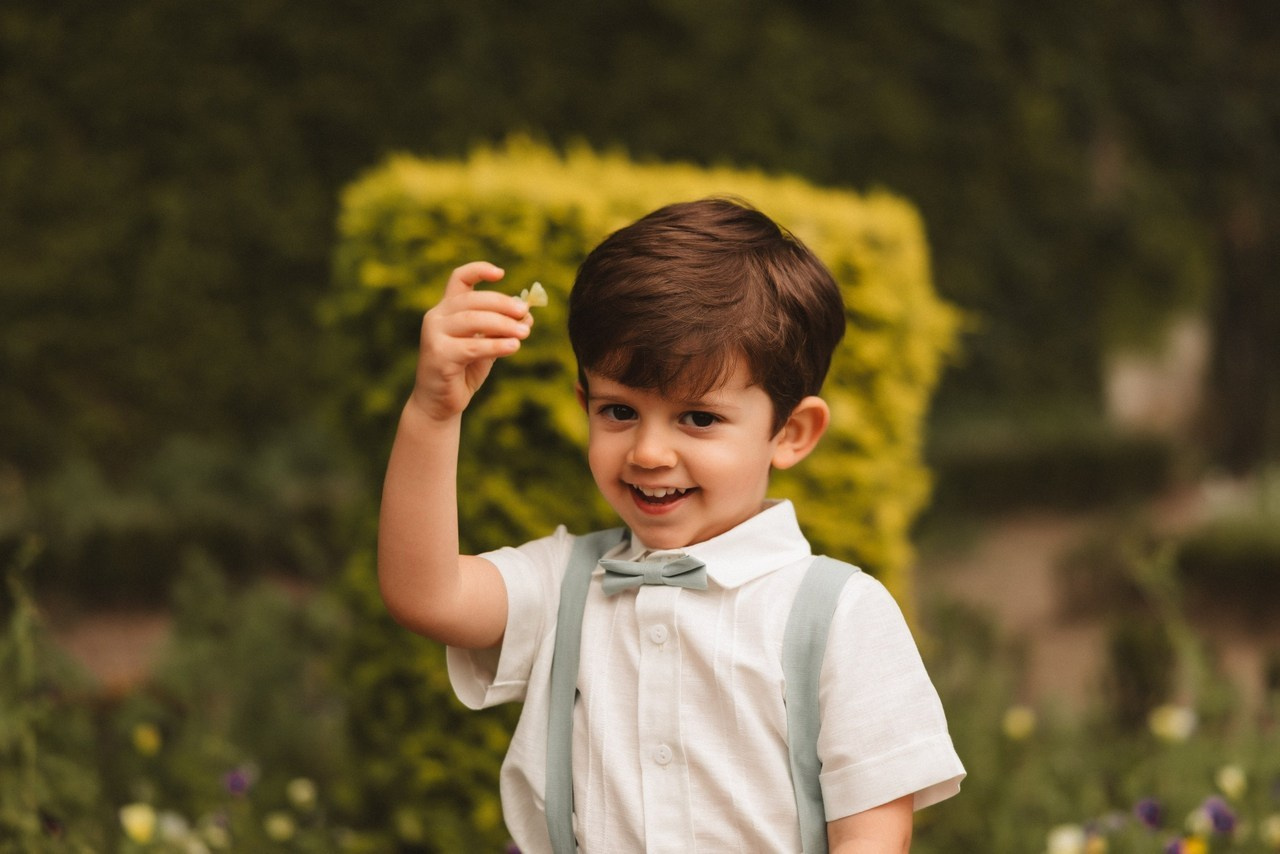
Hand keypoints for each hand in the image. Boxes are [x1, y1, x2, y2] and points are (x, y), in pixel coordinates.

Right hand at [409, 261, 532, 421]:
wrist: (440, 403)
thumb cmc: (463, 370)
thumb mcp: (486, 345)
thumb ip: (502, 329)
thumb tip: (528, 313)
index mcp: (447, 309)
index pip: (459, 278)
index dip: (479, 270)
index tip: (502, 274)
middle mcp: (436, 317)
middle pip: (473, 300)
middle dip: (503, 304)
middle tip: (525, 312)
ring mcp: (434, 335)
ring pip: (473, 321)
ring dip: (503, 324)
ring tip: (525, 332)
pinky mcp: (438, 355)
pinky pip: (472, 346)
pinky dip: (496, 345)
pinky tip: (514, 346)